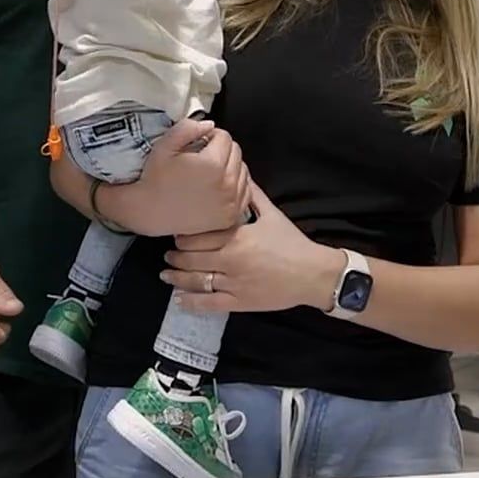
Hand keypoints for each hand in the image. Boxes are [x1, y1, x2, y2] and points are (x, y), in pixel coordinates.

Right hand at [114, 119, 251, 236]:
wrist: (150, 214)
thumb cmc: (155, 179)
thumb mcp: (164, 146)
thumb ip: (187, 128)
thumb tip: (209, 125)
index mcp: (212, 164)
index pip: (224, 137)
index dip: (210, 135)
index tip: (200, 142)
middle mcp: (227, 184)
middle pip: (236, 152)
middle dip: (221, 149)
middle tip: (203, 156)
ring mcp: (231, 203)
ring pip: (243, 171)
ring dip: (230, 167)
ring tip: (210, 172)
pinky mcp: (231, 217)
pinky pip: (245, 192)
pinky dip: (235, 186)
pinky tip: (217, 187)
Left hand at [160, 184, 344, 314]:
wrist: (312, 274)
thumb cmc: (292, 243)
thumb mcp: (272, 214)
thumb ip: (252, 196)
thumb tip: (240, 174)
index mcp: (237, 237)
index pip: (200, 236)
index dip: (183, 236)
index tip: (177, 233)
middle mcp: (231, 260)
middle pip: (192, 258)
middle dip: (176, 255)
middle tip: (169, 253)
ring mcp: (234, 284)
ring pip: (196, 280)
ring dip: (177, 276)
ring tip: (166, 273)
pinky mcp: (239, 303)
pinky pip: (209, 303)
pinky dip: (191, 301)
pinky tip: (179, 298)